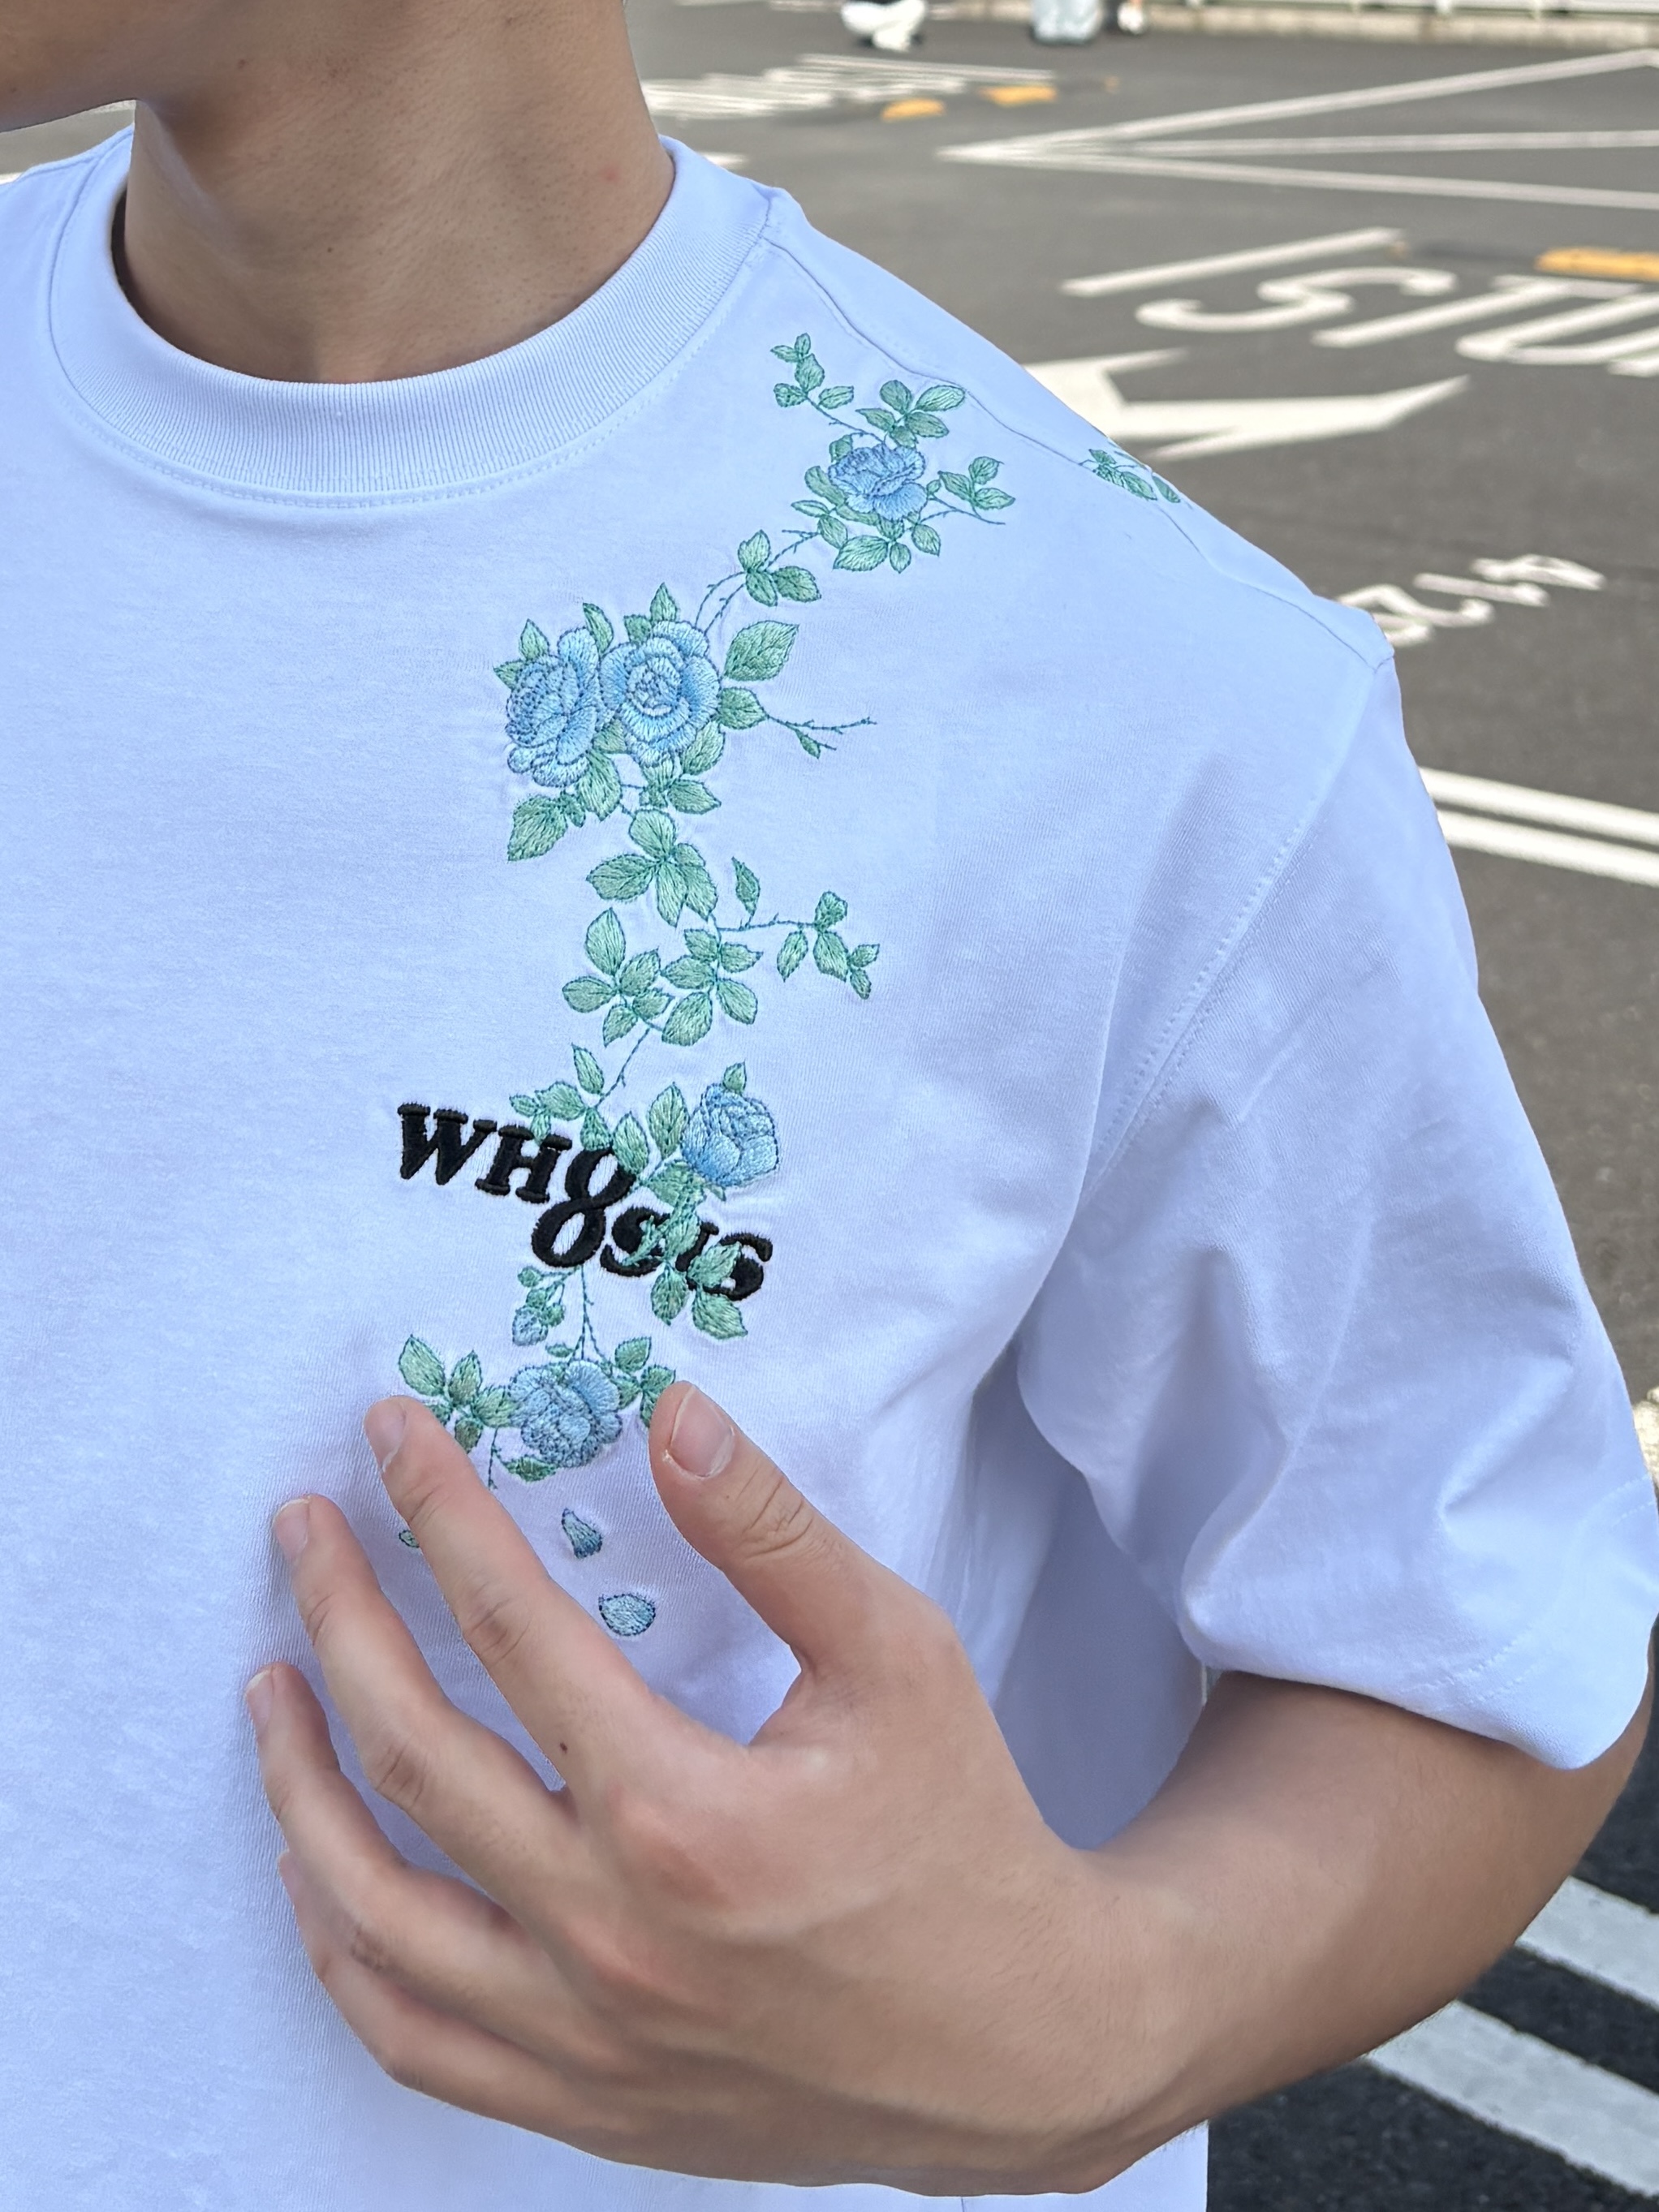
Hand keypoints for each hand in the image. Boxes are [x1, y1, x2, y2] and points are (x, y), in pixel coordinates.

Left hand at [246, 1388, 1152, 2191]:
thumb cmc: (960, 1834)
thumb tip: (672, 1418)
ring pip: (371, 1909)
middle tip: (302, 1528)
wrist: (1017, 2042)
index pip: (512, 1630)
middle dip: (339, 1614)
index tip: (395, 1439)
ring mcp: (580, 2033)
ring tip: (272, 1684)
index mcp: (683, 1815)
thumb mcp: (896, 1656)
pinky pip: (406, 2033)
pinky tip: (319, 1869)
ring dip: (298, 1782)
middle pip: (413, 1750)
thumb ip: (773, 1534)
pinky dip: (338, 1944)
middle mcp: (609, 1933)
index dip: (439, 1515)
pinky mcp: (577, 2099)